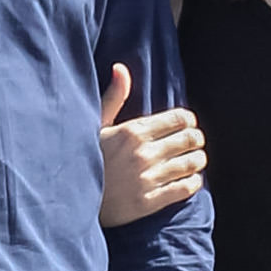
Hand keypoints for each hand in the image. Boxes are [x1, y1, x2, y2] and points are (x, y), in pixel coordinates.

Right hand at [99, 62, 206, 229]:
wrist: (72, 198)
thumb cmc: (87, 157)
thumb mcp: (97, 125)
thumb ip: (114, 97)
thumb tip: (120, 68)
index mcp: (132, 131)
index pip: (179, 119)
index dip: (189, 120)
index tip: (188, 125)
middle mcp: (142, 154)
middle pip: (190, 140)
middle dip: (197, 139)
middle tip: (195, 143)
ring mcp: (146, 179)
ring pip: (191, 164)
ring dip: (198, 160)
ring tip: (195, 160)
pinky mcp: (148, 202)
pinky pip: (185, 189)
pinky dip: (194, 182)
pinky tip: (190, 180)